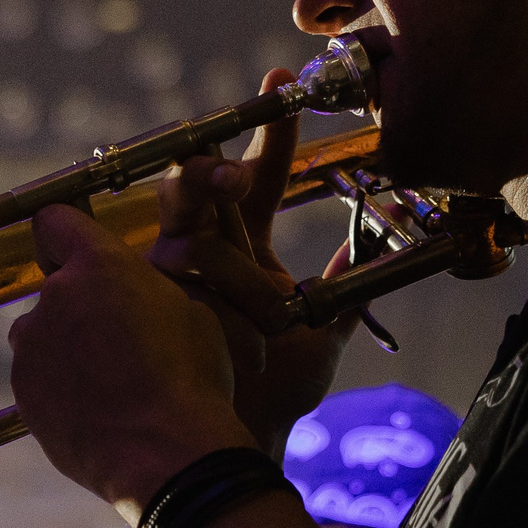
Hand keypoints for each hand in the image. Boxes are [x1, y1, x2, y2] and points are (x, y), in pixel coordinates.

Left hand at [9, 206, 254, 517]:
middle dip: (79, 304)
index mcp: (98, 265)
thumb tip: (131, 297)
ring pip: (42, 336)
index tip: (79, 253)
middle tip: (120, 340)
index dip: (66, 234)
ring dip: (66, 349)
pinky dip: (60, 390)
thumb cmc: (192, 380)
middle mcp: (53, 298)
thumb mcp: (191, 312)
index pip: (54, 221)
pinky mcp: (24, 394)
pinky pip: (39, 380)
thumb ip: (145, 290)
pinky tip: (100, 413)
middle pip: (54, 286)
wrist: (169, 457)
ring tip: (112, 385)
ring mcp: (31, 349)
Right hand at [148, 70, 357, 449]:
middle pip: (199, 185)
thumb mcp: (324, 329)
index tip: (282, 88)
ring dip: (218, 225)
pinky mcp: (149, 301)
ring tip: (253, 241)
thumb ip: (348, 281)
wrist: (248, 439)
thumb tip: (378, 231)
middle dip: (213, 162)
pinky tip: (209, 280)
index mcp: (246, 247)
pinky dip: (197, 268)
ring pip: (184, 222)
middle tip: (236, 160)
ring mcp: (171, 274)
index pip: (259, 179)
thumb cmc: (279, 389)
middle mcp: (202, 250)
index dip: (270, 138)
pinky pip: (171, 267)